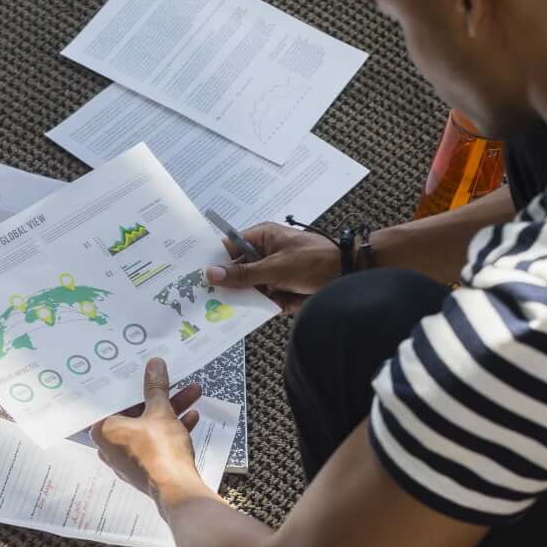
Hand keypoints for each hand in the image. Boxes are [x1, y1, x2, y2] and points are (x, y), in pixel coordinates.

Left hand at [90, 358, 208, 501]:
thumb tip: (154, 365)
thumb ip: (156, 388)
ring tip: (192, 393)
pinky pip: (156, 443)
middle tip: (171, 380)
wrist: (178, 490)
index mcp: (103, 430)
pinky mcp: (145, 468)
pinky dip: (171, 430)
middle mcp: (111, 446)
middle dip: (159, 396)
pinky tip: (191, 417)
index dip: (131, 384)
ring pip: (149, 427)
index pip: (114, 399)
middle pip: (135, 412)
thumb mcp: (160, 412)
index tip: (141, 372)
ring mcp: (128, 459)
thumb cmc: (160, 451)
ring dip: (171, 410)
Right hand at [204, 222, 340, 312]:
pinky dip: (267, 305)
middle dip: (231, 286)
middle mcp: (264, 253)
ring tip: (239, 306)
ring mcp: (273, 272)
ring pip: (250, 288)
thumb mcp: (275, 267)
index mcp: (261, 237)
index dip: (214, 261)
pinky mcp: (282, 288)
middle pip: (237, 271)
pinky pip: (265, 298)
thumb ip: (244, 274)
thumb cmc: (314, 260)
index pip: (229, 248)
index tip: (197, 276)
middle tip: (208, 300)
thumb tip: (211, 274)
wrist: (349, 273)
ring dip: (250, 298)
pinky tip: (265, 309)